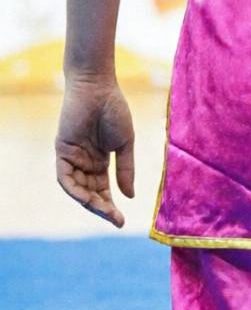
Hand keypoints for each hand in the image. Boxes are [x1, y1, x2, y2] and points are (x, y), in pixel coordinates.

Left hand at [55, 71, 134, 225]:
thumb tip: (129, 196)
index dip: (111, 206)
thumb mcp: (124, 143)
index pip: (103, 190)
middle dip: (102, 208)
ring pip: (78, 190)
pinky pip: (65, 178)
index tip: (121, 221)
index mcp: (100, 162)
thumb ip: (125, 169)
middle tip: (116, 219)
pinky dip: (75, 190)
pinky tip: (87, 198)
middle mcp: (84, 165)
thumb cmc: (114, 110)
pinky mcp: (62, 153)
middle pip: (91, 194)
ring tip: (106, 211)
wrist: (99, 88)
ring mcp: (72, 160)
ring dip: (90, 202)